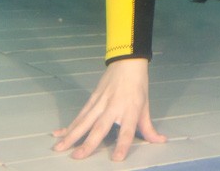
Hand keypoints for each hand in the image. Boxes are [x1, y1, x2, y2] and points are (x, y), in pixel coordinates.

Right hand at [52, 58, 166, 160]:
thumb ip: (148, 127)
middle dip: (88, 143)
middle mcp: (114, 107)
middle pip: (100, 127)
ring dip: (71, 135)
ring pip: (84, 121)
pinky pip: (80, 114)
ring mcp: (100, 102)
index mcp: (130, 110)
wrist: (127, 62)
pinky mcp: (92, 98)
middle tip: (77, 157)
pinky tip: (59, 133)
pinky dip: (69, 124)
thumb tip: (160, 141)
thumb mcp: (145, 106)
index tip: (116, 158)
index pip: (127, 130)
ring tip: (60, 147)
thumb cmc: (138, 85)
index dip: (122, 144)